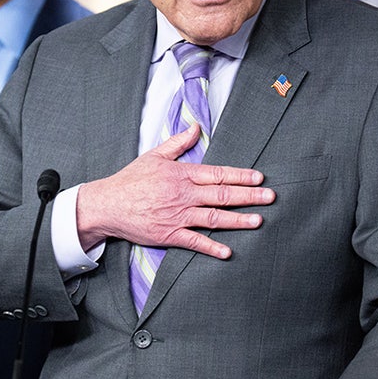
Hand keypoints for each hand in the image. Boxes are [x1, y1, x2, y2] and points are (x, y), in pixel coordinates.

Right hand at [75, 124, 274, 258]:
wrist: (108, 204)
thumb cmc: (131, 180)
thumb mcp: (155, 155)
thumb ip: (179, 143)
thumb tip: (197, 127)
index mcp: (182, 174)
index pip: (218, 174)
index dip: (240, 176)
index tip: (259, 177)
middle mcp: (183, 194)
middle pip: (222, 195)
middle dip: (249, 196)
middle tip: (270, 197)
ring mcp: (177, 216)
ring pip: (213, 218)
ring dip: (238, 220)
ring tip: (258, 221)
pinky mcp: (168, 234)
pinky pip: (194, 242)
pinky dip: (211, 247)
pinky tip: (228, 251)